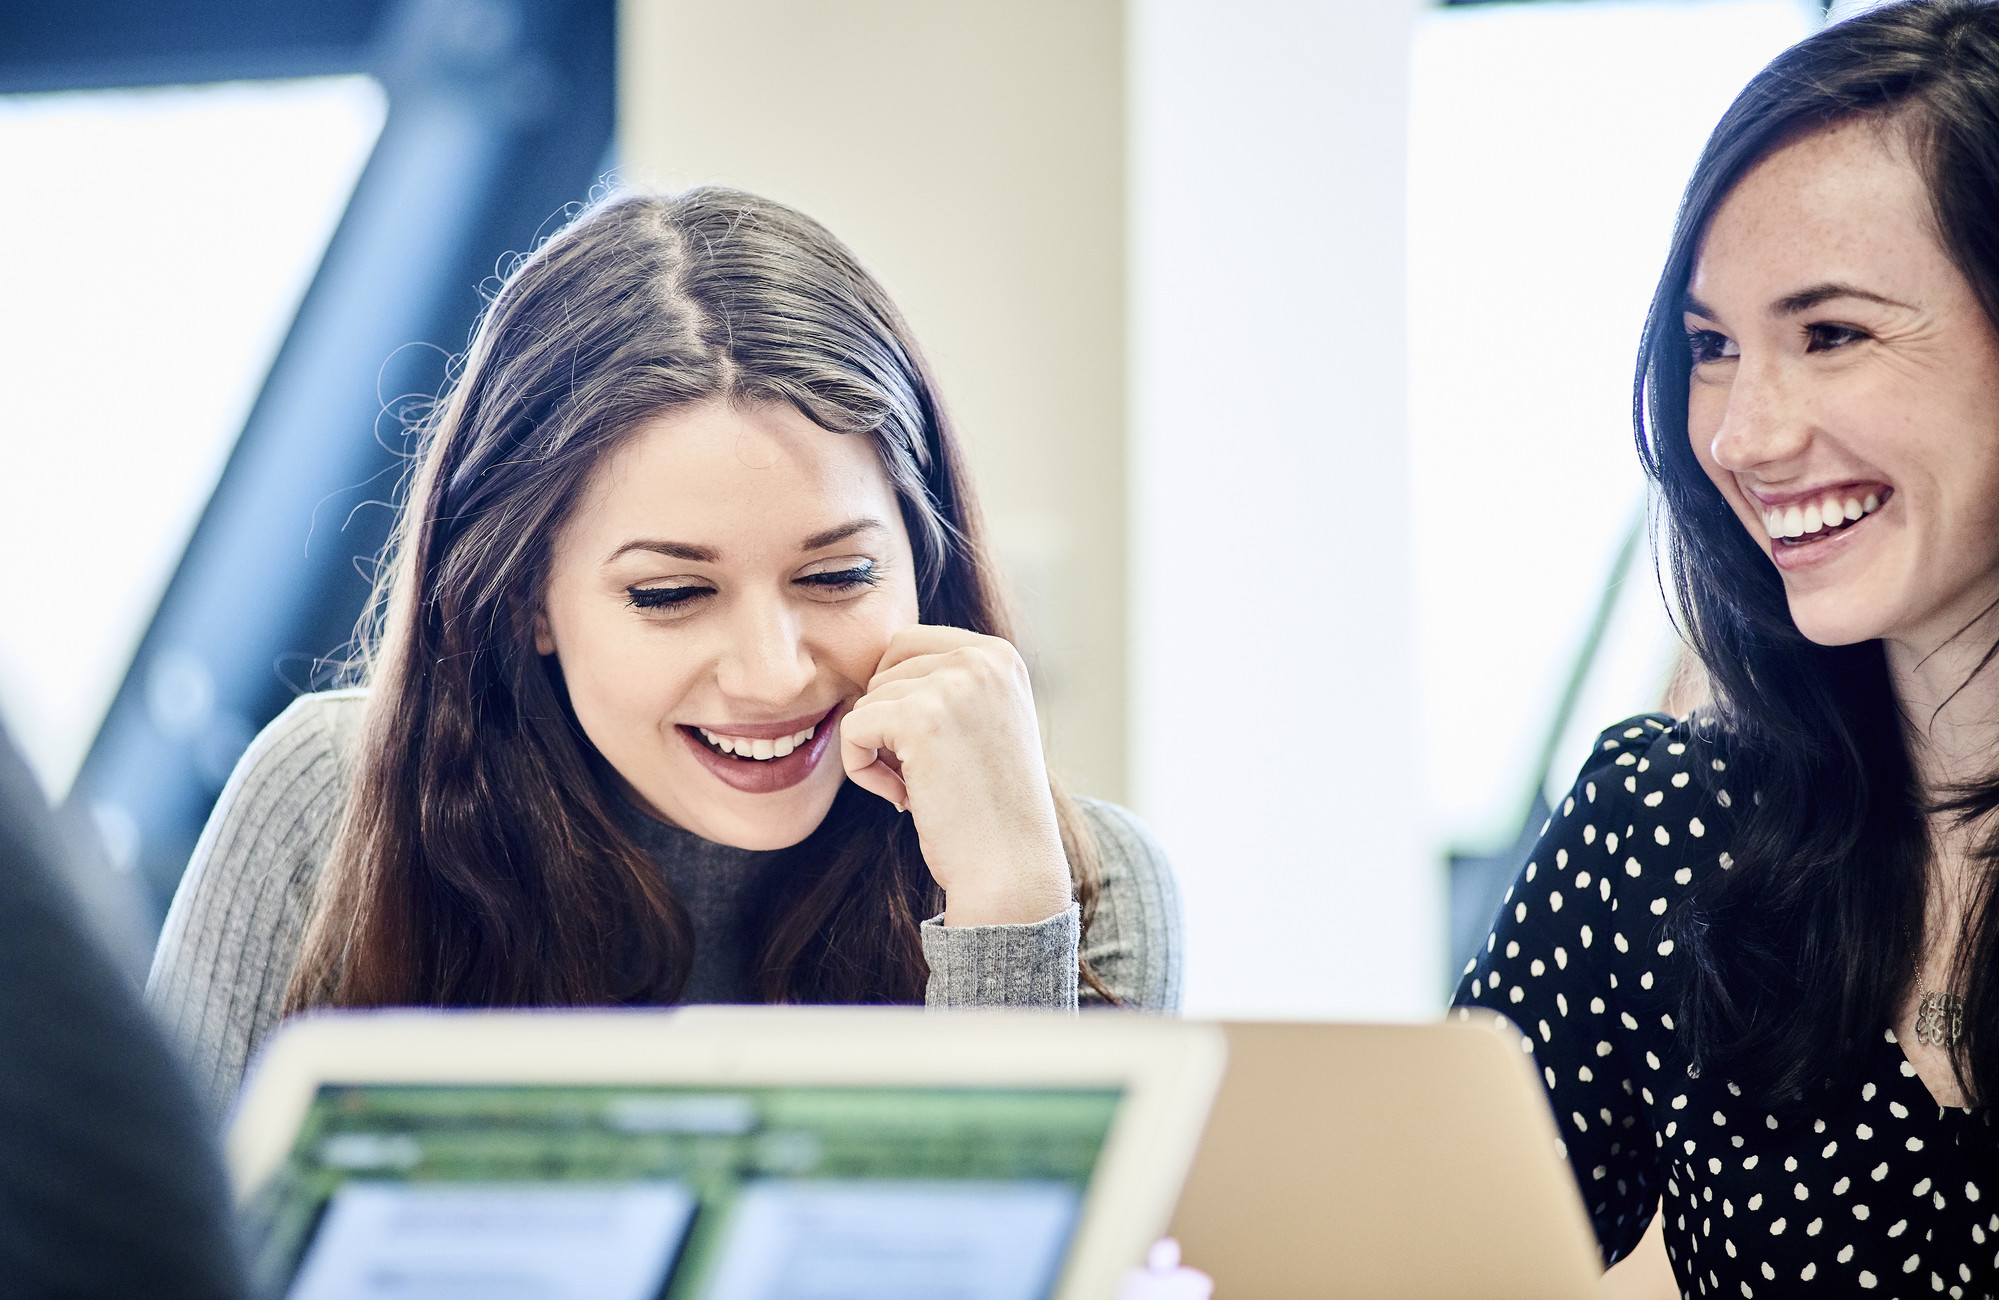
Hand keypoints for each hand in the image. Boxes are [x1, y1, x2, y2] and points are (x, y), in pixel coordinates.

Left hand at [839, 625, 1072, 925]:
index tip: (929, 748)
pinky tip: (903, 799)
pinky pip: (852, 729)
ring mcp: (952, 685)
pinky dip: (862, 770)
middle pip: (884, 670)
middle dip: (889, 722)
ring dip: (879, 751)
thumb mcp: (986, 724)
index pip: (909, 643)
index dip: (899, 696)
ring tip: (922, 789)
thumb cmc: (992, 809)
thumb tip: (874, 672)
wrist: (1011, 868)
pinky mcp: (919, 718)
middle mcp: (982, 659)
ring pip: (867, 701)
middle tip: (924, 773)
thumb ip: (948, 687)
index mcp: (999, 655)